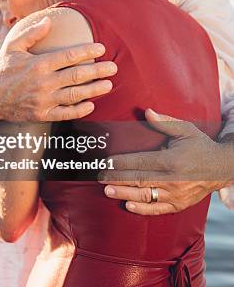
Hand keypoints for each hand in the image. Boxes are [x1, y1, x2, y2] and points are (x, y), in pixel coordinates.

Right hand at [0, 16, 116, 122]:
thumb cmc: (2, 69)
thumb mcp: (12, 47)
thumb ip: (31, 33)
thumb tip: (48, 21)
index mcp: (38, 64)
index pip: (69, 56)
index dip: (87, 51)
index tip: (101, 48)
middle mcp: (43, 82)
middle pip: (77, 75)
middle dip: (98, 71)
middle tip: (113, 68)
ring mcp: (43, 100)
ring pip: (75, 95)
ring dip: (94, 90)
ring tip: (108, 85)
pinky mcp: (42, 114)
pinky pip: (65, 113)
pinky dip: (79, 110)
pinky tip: (91, 104)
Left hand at [98, 109, 231, 214]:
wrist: (222, 168)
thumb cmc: (200, 146)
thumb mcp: (185, 130)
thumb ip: (164, 122)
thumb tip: (146, 111)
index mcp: (171, 161)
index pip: (140, 162)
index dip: (121, 163)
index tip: (106, 162)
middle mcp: (173, 180)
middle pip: (139, 180)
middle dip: (117, 178)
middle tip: (99, 177)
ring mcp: (176, 194)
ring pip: (145, 195)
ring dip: (124, 194)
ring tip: (108, 191)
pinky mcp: (179, 204)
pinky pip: (158, 209)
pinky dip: (143, 209)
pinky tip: (128, 205)